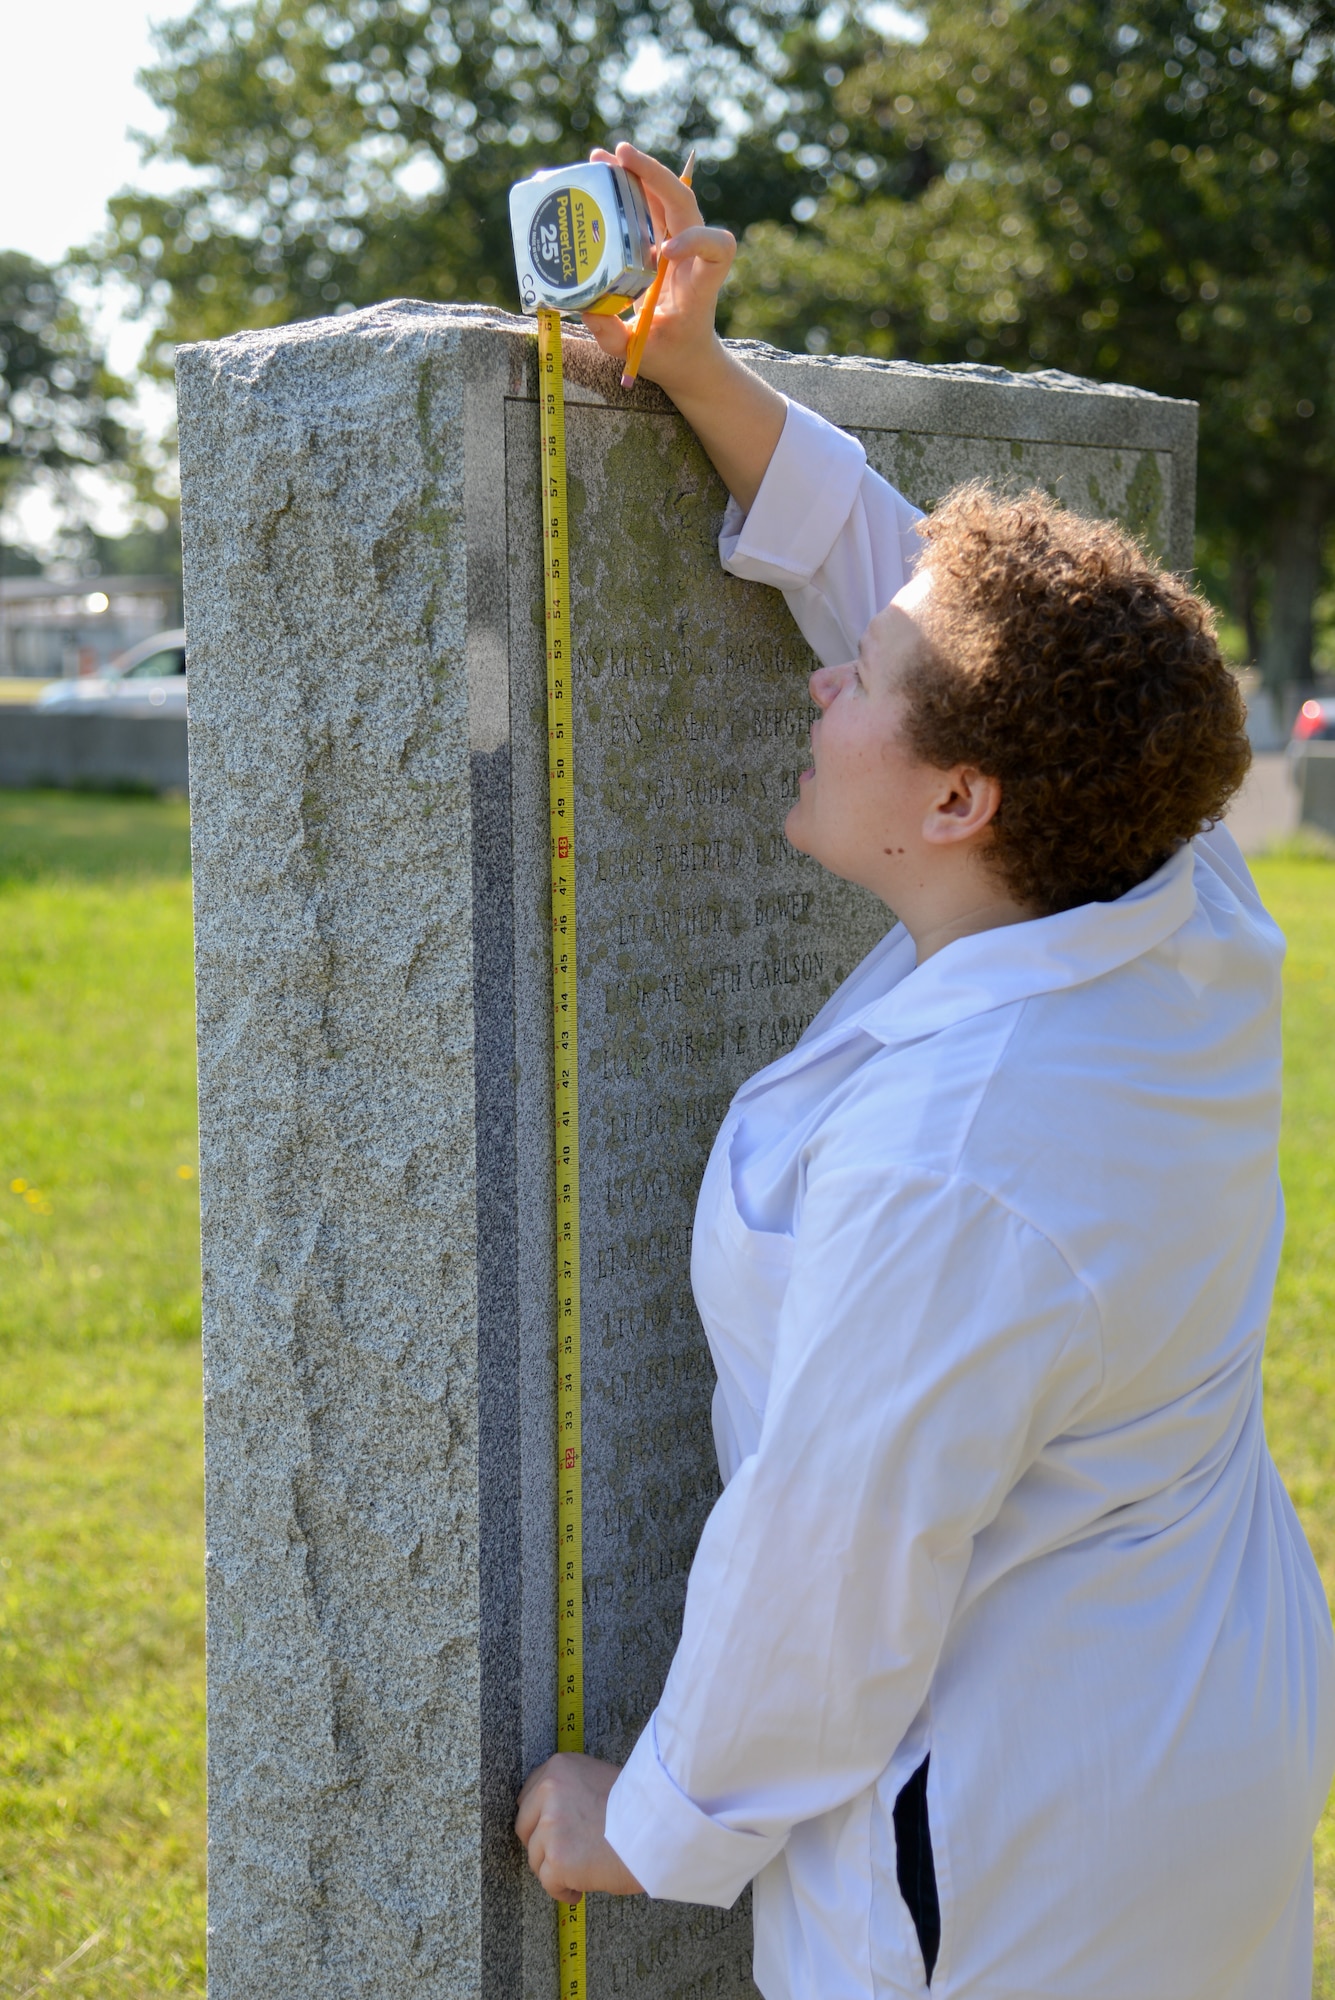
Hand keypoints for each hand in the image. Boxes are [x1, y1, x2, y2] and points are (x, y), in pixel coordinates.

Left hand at [515, 1752, 645, 1904]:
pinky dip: (563, 1891)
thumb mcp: (597, 1779)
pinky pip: (547, 1882)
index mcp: (558, 1768)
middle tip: (563, 1856)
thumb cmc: (636, 1808)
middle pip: (524, 1828)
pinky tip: (580, 1889)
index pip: (527, 1798)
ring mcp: (551, 1826)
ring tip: (580, 1872)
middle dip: (541, 1846)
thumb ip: (569, 1792)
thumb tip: (548, 1815)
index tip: (549, 1834)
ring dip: (554, 1870)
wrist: (658, 1828)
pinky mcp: (557, 1859)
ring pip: (535, 1858)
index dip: (538, 1821)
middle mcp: (549, 1792)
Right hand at [579, 143, 736, 399]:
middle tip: (620, 155)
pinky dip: (630, 186)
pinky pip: (650, 205)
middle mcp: (693, 258)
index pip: (718, 251)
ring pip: (666, 196)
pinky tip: (605, 175)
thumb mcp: (637, 354)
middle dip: (655, 175)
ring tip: (603, 158)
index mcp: (699, 287)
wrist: (689, 355)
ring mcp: (680, 245)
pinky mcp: (664, 241)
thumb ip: (611, 334)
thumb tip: (583, 304)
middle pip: (685, 202)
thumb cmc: (668, 356)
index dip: (697, 241)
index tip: (665, 253)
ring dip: (638, 172)